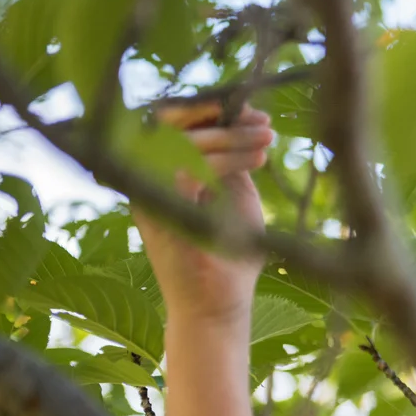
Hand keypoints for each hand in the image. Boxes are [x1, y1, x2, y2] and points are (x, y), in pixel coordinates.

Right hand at [131, 101, 273, 326]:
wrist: (221, 306)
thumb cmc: (230, 253)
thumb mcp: (234, 194)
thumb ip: (232, 158)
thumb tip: (247, 116)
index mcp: (161, 172)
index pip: (175, 124)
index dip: (213, 110)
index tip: (255, 111)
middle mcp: (146, 180)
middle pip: (171, 125)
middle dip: (223, 118)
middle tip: (264, 122)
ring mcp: (147, 197)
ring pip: (181, 143)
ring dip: (232, 137)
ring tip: (269, 141)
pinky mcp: (157, 215)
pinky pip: (183, 170)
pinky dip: (225, 161)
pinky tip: (258, 161)